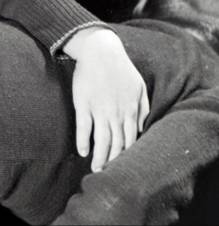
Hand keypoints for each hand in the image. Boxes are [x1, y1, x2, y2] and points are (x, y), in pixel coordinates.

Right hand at [64, 27, 149, 171]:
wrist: (100, 51)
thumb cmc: (120, 68)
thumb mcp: (139, 86)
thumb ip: (142, 108)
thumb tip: (140, 127)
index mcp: (131, 110)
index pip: (130, 140)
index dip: (127, 156)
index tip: (123, 168)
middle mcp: (116, 114)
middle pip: (117, 145)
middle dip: (113, 162)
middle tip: (108, 175)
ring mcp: (100, 110)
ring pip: (102, 140)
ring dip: (99, 157)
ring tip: (96, 170)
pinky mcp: (84, 104)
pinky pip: (84, 127)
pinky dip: (83, 141)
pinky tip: (82, 151)